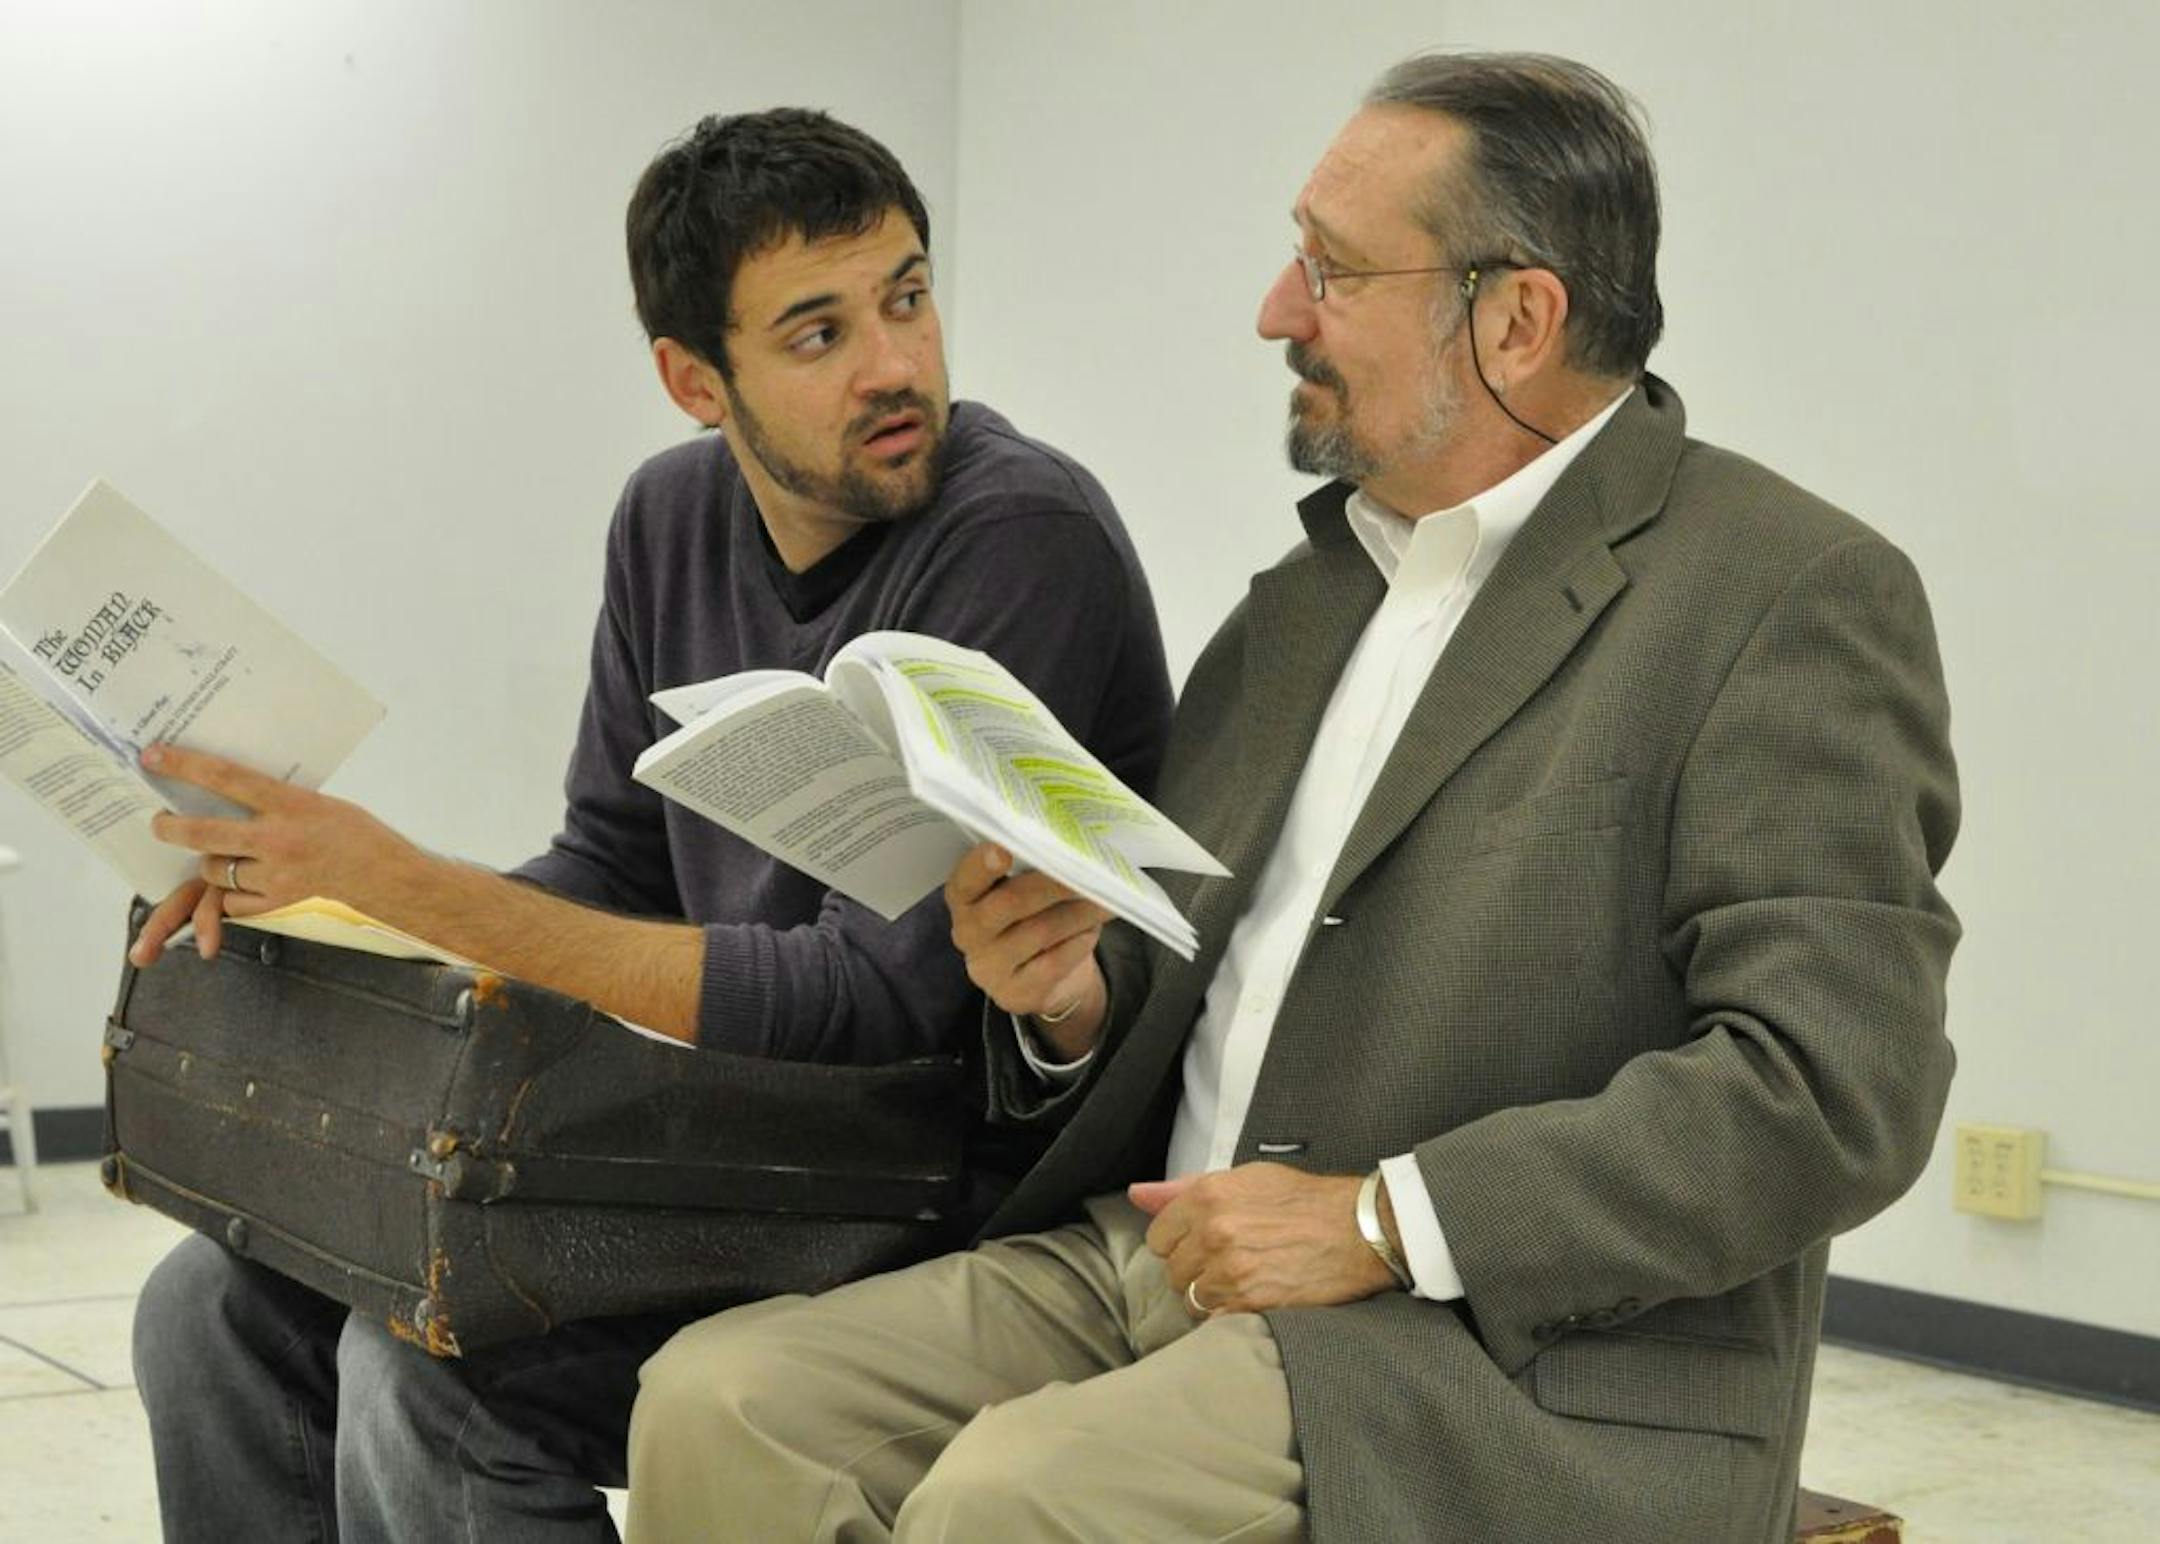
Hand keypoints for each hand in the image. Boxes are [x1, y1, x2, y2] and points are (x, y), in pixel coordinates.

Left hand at [130, 743, 428, 965]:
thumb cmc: (359, 836)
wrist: (391, 880)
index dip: (183, 765)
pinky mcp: (278, 904)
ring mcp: (276, 875)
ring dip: (211, 864)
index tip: (153, 756)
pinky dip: (233, 895)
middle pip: (202, 832)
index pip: (225, 778)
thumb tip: (235, 794)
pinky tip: (248, 886)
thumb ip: (279, 803)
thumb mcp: (319, 805)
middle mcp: (278, 839)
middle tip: (160, 822)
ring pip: (215, 870)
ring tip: (221, 858)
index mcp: (292, 804)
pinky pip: (233, 902)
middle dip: (170, 827)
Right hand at [945, 843, 1109, 1057]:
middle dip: (1053, 883)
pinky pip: (1053, 964)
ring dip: (1078, 912)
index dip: (980, 866)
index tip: (1002, 850)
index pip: (964, 881)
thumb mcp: (1018, 891)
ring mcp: (989, 968)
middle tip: (1087, 869)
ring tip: (1105, 898)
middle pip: (1010, 903)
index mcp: (963, 899)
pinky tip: (1093, 930)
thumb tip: (1067, 851)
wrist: (1038, 976)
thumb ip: (1027, 872)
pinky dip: (1078, 943)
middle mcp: (968, 934)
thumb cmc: (1029, 917)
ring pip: (1039, 932)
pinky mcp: (1015, 994)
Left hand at [1130, 1163, 1398, 1315]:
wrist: (1360, 1230)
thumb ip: (1185, 1188)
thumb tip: (1138, 1194)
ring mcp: (1231, 1271)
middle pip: (1173, 1271)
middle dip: (1196, 1270)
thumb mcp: (1246, 1178)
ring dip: (1212, 1296)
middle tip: (1230, 1262)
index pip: (1158, 1236)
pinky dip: (1228, 1316)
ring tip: (1243, 1281)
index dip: (1180, 1242)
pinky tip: (1252, 1299)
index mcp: (1208, 1196)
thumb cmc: (1305, 1201)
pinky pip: (1215, 1320)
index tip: (1203, 1243)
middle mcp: (1214, 1232)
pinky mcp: (1251, 1303)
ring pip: (1192, 1299)